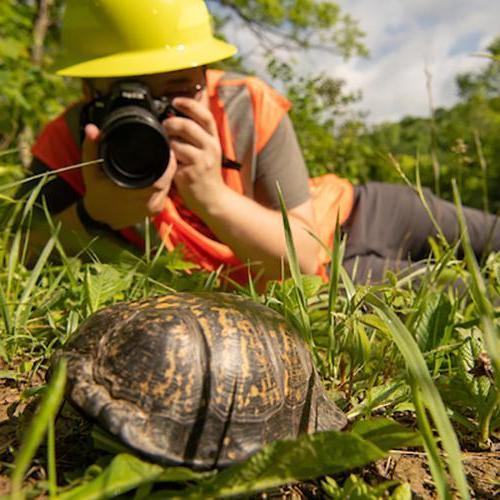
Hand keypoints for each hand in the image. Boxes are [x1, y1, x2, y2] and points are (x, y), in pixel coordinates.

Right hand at [80, 124, 176, 229]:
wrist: (100, 218)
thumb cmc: (96, 194)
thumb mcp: (91, 170)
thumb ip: (92, 149)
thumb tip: (92, 129)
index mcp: (134, 192)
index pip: (162, 176)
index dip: (168, 161)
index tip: (166, 147)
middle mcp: (147, 202)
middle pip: (168, 179)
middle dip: (168, 165)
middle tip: (165, 150)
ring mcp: (153, 208)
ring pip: (169, 186)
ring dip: (167, 175)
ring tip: (162, 161)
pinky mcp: (156, 211)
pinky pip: (165, 193)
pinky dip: (164, 183)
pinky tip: (157, 175)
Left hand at [163, 97, 226, 214]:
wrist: (213, 198)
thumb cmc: (207, 172)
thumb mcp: (209, 148)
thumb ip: (201, 129)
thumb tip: (196, 101)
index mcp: (215, 139)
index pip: (205, 115)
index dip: (190, 104)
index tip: (175, 101)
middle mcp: (211, 148)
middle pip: (188, 126)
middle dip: (171, 123)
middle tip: (165, 126)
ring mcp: (201, 161)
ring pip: (177, 142)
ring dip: (167, 142)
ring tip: (167, 146)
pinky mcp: (190, 173)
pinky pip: (172, 159)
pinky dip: (167, 157)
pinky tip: (169, 161)